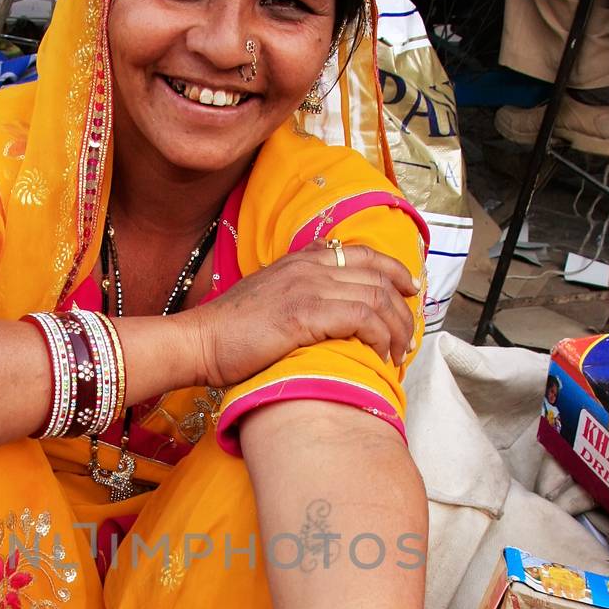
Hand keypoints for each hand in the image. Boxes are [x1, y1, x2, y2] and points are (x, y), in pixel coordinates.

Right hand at [187, 241, 419, 387]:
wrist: (199, 341)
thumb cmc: (227, 333)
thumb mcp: (265, 299)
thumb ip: (294, 294)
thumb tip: (320, 312)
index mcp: (299, 261)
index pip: (360, 253)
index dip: (393, 269)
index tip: (410, 289)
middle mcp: (308, 267)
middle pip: (377, 276)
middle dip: (403, 306)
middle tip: (409, 335)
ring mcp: (308, 287)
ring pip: (376, 298)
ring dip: (395, 329)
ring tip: (397, 354)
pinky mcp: (306, 313)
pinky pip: (362, 318)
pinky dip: (380, 338)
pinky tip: (380, 356)